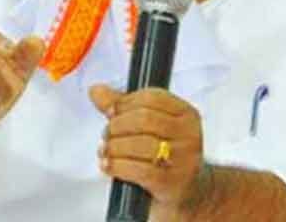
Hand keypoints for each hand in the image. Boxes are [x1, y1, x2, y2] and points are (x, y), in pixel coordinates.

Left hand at [90, 85, 206, 218]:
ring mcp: (183, 160)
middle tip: (106, 135)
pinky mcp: (172, 183)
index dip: (125, 103)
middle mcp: (189, 134)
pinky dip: (118, 166)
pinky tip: (109, 166)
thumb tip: (96, 91)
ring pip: (140, 144)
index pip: (152, 97)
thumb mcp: (151, 129)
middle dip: (117, 126)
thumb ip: (124, 108)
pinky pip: (139, 170)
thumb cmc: (166, 158)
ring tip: (106, 151)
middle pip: (144, 119)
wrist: (189, 195)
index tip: (111, 112)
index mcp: (186, 114)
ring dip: (114, 147)